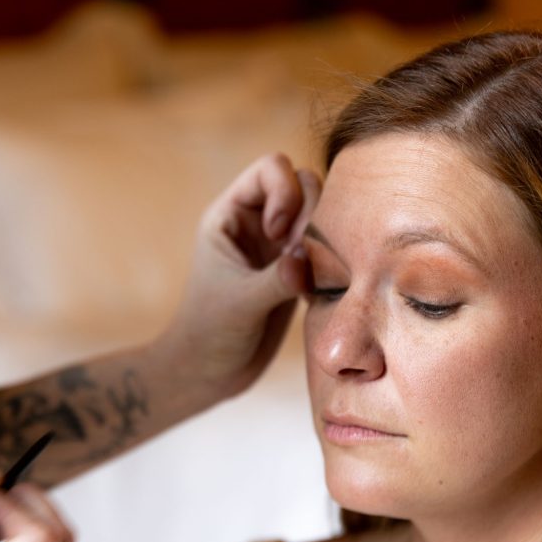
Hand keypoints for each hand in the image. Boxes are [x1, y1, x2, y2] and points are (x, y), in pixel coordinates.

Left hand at [159, 152, 320, 398]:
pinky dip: (333, 263)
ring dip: (327, 240)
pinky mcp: (297, 272)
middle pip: (305, 186)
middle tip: (303, 259)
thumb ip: (276, 279)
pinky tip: (317, 293)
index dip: (286, 192)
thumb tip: (308, 260)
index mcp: (231, 214)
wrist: (209, 372)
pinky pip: (329, 250)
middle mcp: (258, 223)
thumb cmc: (208, 333)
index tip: (279, 236)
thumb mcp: (239, 304)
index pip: (271, 169)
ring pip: (321, 217)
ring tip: (314, 277)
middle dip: (313, 216)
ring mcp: (279, 247)